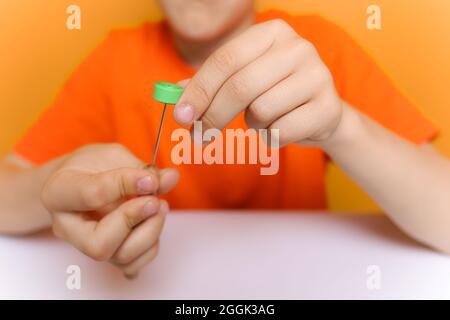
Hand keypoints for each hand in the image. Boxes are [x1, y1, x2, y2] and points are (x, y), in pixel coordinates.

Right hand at [41, 143, 178, 277]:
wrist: (79, 181)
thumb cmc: (92, 167)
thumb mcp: (112, 156)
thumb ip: (140, 168)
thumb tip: (170, 178)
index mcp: (58, 192)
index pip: (92, 195)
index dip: (128, 185)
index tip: (150, 179)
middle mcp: (67, 227)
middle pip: (99, 245)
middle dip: (134, 221)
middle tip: (154, 200)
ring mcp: (85, 247)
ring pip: (120, 257)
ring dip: (150, 232)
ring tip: (159, 207)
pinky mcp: (106, 256)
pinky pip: (132, 266)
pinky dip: (151, 246)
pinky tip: (151, 222)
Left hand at [173, 19, 342, 146]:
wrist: (321, 113)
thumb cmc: (277, 94)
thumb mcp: (245, 80)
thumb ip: (213, 83)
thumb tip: (178, 92)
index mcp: (273, 32)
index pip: (225, 59)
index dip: (199, 90)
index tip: (181, 115)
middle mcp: (299, 47)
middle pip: (240, 86)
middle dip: (213, 116)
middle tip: (199, 136)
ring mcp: (318, 75)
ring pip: (261, 110)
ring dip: (253, 124)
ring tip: (265, 119)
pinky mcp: (328, 107)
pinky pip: (281, 131)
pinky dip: (272, 138)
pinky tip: (283, 128)